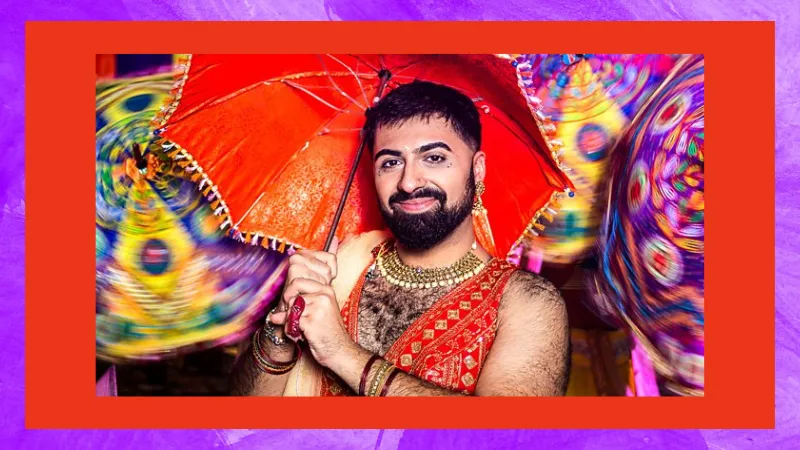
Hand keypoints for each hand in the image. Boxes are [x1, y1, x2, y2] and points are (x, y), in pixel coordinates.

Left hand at [269, 237, 354, 367]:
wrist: (339, 351)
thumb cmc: (327, 332)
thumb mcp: (315, 314)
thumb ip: (298, 308)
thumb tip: (272, 315)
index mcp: (326, 290)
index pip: (298, 280)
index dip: (290, 294)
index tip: (292, 307)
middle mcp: (324, 295)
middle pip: (292, 291)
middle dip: (288, 306)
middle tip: (294, 318)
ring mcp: (319, 307)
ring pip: (290, 307)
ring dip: (290, 321)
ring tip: (301, 329)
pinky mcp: (312, 321)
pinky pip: (290, 321)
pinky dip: (291, 331)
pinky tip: (301, 336)